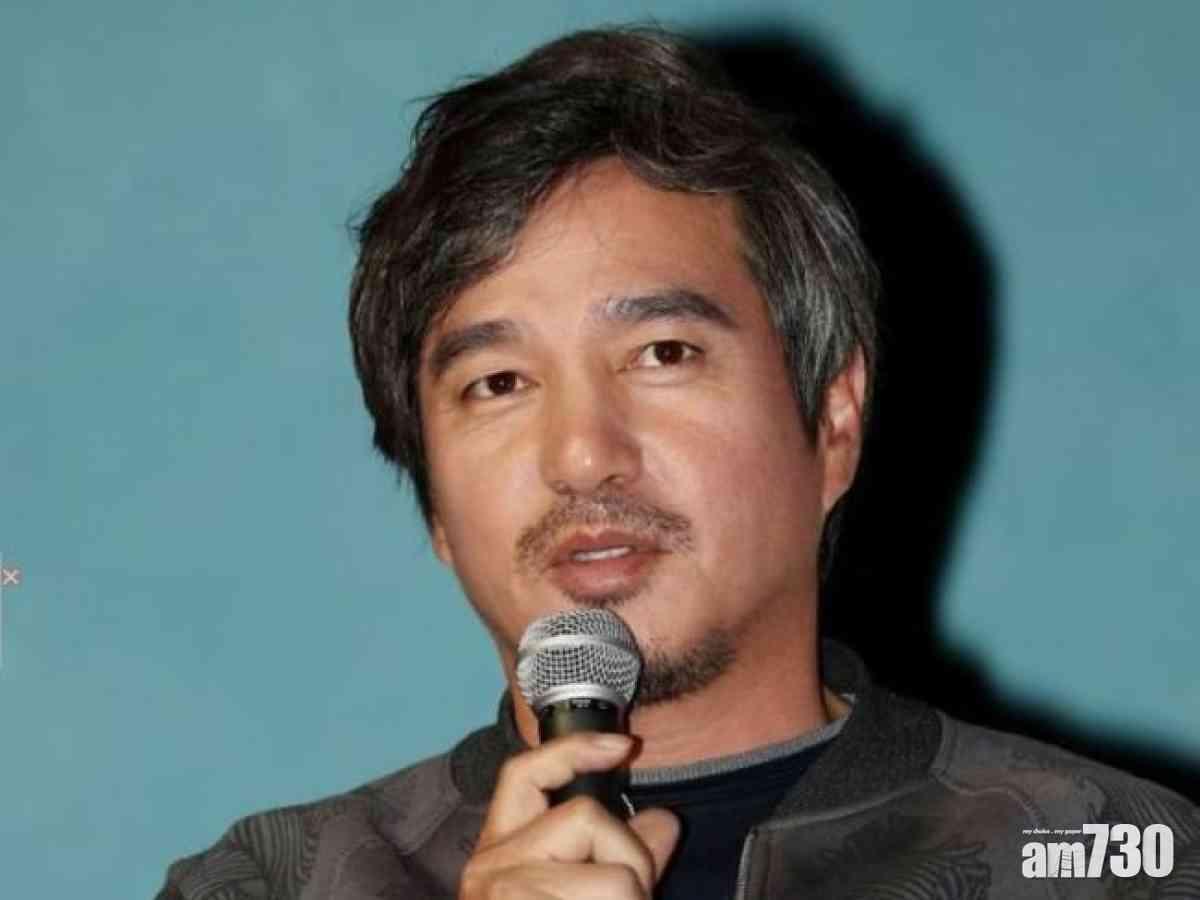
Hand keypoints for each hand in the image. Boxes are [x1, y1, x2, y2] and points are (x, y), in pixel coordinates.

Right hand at [459, 732, 679, 898]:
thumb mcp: (580, 898)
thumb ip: (619, 859)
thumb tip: (664, 821)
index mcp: (499, 856)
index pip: (523, 774)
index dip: (574, 749)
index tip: (623, 744)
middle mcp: (492, 871)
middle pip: (589, 820)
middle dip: (628, 861)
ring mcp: (508, 897)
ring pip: (617, 876)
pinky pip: (618, 898)